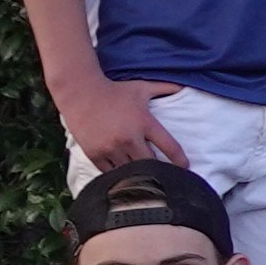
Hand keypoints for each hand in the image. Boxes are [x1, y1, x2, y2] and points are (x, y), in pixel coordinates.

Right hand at [59, 78, 188, 170]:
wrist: (79, 92)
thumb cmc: (114, 90)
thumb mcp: (142, 87)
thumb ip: (165, 88)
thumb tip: (185, 86)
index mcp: (145, 123)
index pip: (170, 147)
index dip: (181, 161)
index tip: (185, 168)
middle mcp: (129, 138)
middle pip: (151, 164)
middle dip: (159, 170)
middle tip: (164, 175)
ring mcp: (111, 148)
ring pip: (131, 172)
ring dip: (138, 174)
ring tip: (144, 178)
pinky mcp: (95, 154)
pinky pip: (110, 172)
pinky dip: (118, 175)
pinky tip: (123, 175)